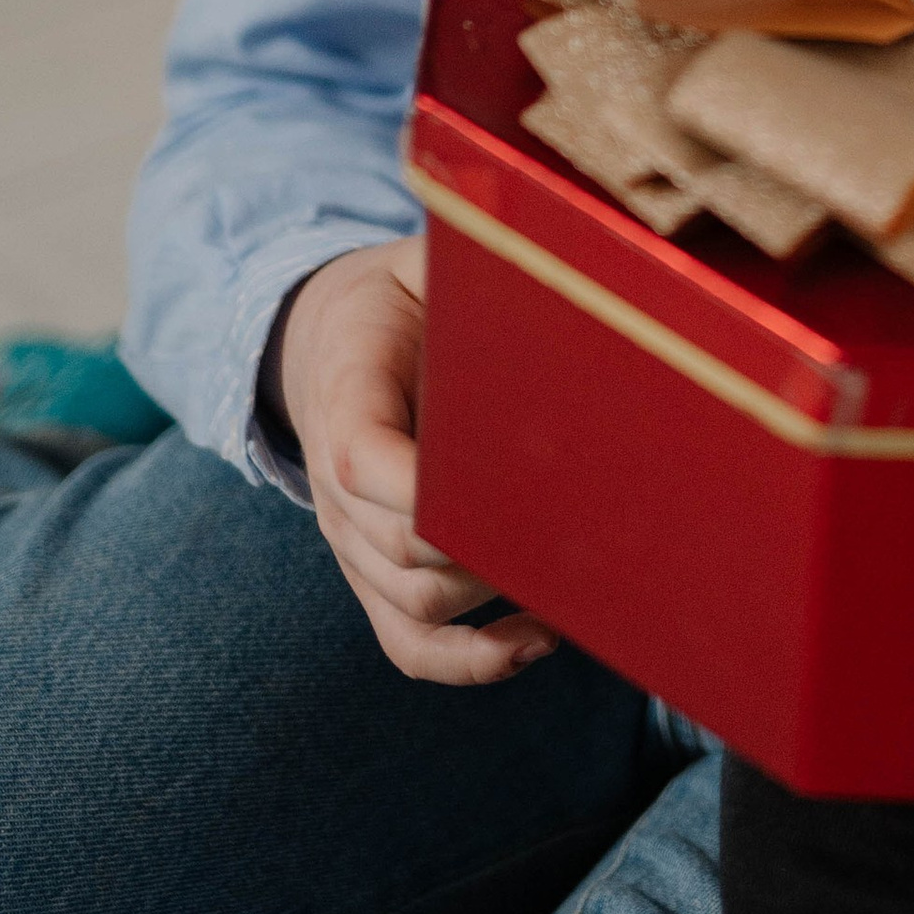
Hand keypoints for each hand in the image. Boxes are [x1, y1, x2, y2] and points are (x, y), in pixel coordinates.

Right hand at [272, 238, 559, 685]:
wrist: (330, 339)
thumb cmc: (400, 297)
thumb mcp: (421, 260)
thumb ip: (462, 263)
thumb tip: (549, 252)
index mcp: (345, 401)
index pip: (364, 459)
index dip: (428, 487)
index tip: (520, 480)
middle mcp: (336, 489)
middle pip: (403, 551)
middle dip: (492, 546)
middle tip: (583, 521)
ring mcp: (351, 543)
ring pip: (417, 605)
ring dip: (496, 598)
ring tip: (577, 571)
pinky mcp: (372, 577)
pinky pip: (409, 646)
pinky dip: (472, 661)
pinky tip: (539, 640)